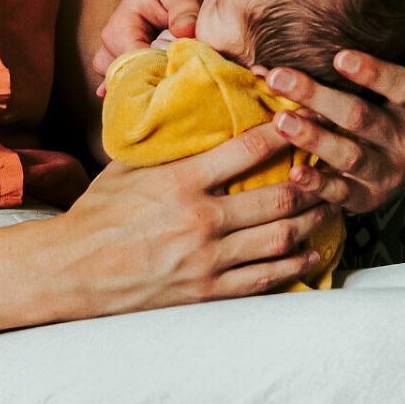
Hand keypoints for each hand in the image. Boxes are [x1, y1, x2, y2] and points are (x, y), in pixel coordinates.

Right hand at [56, 120, 332, 313]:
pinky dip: (294, 265)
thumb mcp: (128, 166)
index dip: (283, 132)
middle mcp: (200, 220)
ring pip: (279, 239)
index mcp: (181, 182)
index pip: (246, 150)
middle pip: (277, 198)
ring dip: (312, 222)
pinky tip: (311, 254)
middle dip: (312, 183)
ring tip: (330, 208)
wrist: (73, 270)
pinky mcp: (207, 292)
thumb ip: (167, 145)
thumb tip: (190, 111)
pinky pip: (264, 279)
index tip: (305, 117)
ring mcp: (207, 260)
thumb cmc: (98, 213)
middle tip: (331, 169)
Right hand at [92, 0, 205, 79]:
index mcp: (121, 28)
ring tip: (177, 84)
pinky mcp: (128, 61)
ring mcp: (116, 55)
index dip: (163, 72)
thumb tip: (186, 31)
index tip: (188, 73)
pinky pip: (130, 83)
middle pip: (130, 80)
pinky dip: (147, 87)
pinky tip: (158, 96)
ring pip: (128, 85)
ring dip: (153, 87)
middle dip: (159, 85)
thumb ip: (185, 8)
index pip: (136, 65)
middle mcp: (111, 45)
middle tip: (188, 83)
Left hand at [260, 47, 404, 216]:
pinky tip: (294, 171)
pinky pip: (341, 192)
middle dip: (317, 96)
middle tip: (279, 78)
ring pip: (351, 155)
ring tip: (281, 121)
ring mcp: (391, 173)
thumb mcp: (372, 88)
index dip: (373, 72)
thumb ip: (334, 72)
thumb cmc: (372, 108)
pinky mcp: (368, 198)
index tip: (338, 57)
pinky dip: (317, 182)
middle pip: (362, 117)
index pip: (402, 86)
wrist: (390, 163)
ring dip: (313, 137)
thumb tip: (263, 66)